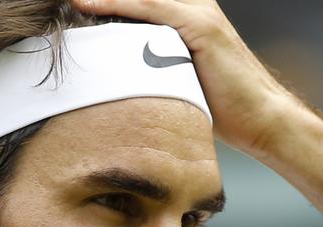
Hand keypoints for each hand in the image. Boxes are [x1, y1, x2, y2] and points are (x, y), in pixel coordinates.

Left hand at [71, 0, 291, 158]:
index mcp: (182, 13)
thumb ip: (147, 65)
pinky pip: (150, 7)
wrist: (260, 119)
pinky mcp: (201, 27)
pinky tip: (81, 1)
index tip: (61, 2)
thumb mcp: (175, 78)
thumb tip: (110, 76)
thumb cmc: (218, 105)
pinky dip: (114, 2)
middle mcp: (190, 4)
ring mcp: (197, 12)